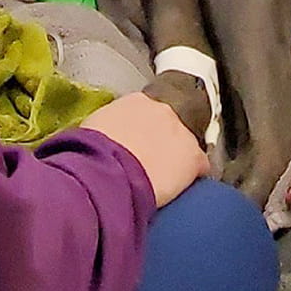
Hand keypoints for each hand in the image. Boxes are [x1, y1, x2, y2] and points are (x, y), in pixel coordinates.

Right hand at [79, 91, 209, 206]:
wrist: (109, 172)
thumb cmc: (90, 152)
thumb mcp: (93, 130)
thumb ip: (106, 127)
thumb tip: (104, 136)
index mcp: (135, 101)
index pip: (146, 111)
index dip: (143, 128)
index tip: (137, 142)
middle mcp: (162, 109)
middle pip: (168, 124)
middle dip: (161, 139)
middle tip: (150, 160)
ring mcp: (181, 131)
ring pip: (185, 144)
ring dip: (176, 156)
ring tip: (165, 177)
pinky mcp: (193, 156)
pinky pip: (200, 166)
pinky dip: (193, 176)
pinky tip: (182, 189)